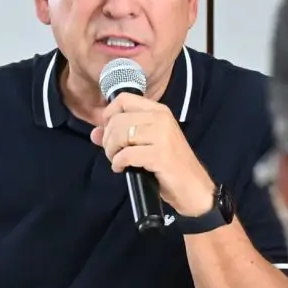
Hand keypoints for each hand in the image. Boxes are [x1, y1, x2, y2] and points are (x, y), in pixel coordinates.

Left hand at [92, 92, 216, 218]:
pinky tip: (122, 169)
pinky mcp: (160, 155)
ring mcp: (162, 136)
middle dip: (108, 138)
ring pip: (120, 134)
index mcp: (159, 110)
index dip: (108, 115)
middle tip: (112, 153)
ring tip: (117, 161)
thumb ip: (120, 136)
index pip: (123, 99)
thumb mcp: (145, 145)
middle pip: (118, 119)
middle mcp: (161, 118)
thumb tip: (94, 133)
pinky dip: (118, 163)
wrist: (194, 188)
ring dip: (112, 151)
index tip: (108, 132)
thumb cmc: (170, 166)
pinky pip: (127, 154)